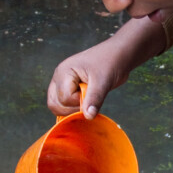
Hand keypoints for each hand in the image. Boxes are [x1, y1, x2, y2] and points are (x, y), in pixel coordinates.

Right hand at [47, 19, 167, 117]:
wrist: (118, 56)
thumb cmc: (110, 63)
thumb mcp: (103, 81)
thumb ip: (94, 99)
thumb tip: (88, 116)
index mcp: (64, 72)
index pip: (64, 98)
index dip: (78, 103)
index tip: (93, 95)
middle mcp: (59, 78)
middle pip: (54, 104)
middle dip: (71, 109)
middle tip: (89, 102)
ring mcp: (62, 84)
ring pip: (57, 106)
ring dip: (72, 110)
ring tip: (88, 101)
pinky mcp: (69, 89)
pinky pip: (64, 104)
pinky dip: (73, 109)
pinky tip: (87, 103)